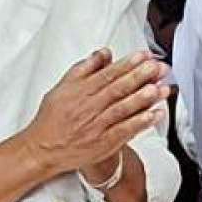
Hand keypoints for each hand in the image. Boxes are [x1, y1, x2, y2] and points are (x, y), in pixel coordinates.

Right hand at [22, 50, 169, 177]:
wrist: (42, 149)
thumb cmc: (53, 118)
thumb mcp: (63, 87)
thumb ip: (85, 68)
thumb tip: (104, 52)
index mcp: (81, 91)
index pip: (108, 74)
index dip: (128, 64)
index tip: (144, 56)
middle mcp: (89, 107)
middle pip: (118, 89)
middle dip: (140, 77)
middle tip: (158, 68)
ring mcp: (97, 126)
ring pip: (122, 109)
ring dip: (143, 98)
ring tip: (159, 88)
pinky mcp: (103, 143)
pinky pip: (124, 131)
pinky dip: (140, 123)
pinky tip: (154, 115)